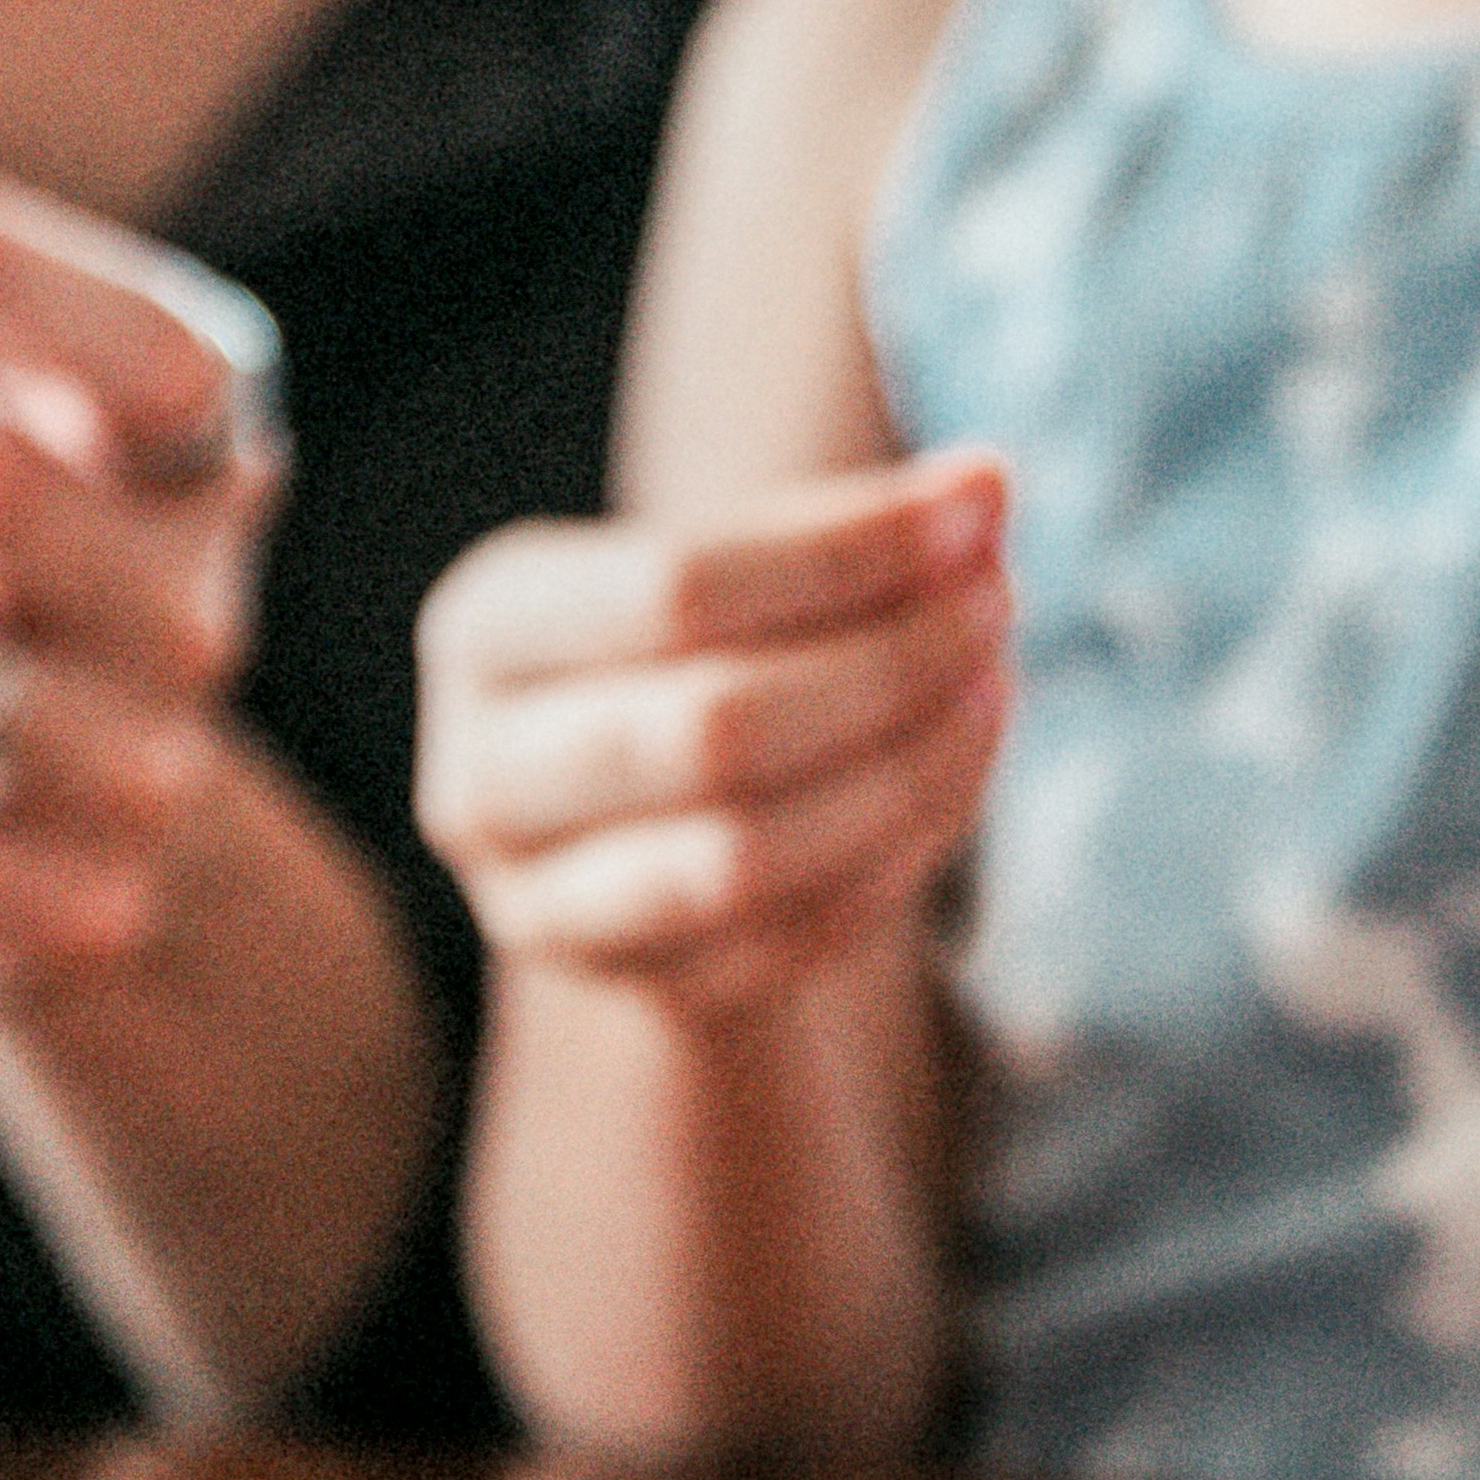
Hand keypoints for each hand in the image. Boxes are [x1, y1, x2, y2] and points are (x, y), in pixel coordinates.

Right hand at [412, 455, 1016, 1021]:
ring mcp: (547, 904)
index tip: (980, 505)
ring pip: (752, 854)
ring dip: (909, 765)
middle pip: (712, 729)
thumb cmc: (686, 655)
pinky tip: (959, 769)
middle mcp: (483, 777)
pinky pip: (797, 934)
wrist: (631, 825)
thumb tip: (983, 490)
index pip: (673, 586)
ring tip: (994, 684)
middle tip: (997, 604)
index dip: (844, 550)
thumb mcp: (721, 572)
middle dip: (887, 661)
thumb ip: (836, 532)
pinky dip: (901, 848)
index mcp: (482, 629)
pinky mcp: (641, 989)